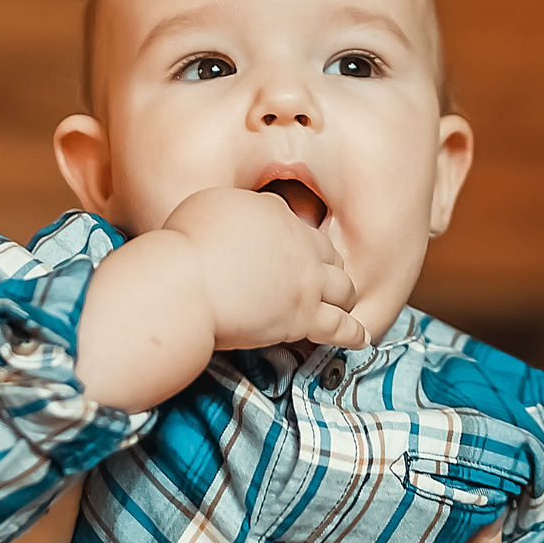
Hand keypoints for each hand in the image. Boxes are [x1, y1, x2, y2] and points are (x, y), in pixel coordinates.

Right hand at [162, 186, 362, 352]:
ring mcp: (306, 282)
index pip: (294, 222)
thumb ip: (232, 209)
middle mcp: (298, 244)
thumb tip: (237, 217)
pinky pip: (339, 326)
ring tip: (345, 304)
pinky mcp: (304, 317)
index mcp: (273, 212)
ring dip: (344, 295)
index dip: (294, 238)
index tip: (289, 250)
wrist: (187, 283)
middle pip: (328, 252)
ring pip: (343, 288)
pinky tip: (359, 338)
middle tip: (321, 276)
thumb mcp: (207, 204)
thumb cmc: (184, 246)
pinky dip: (352, 333)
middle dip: (327, 263)